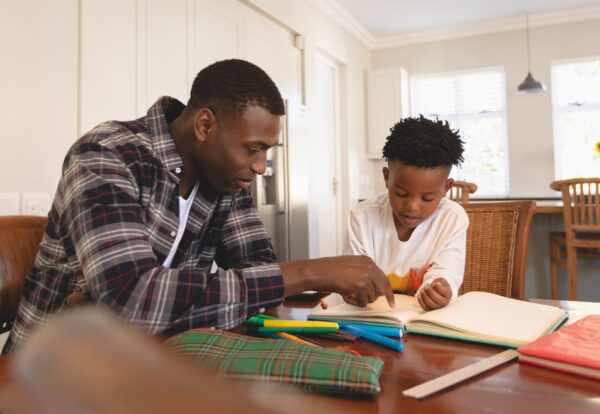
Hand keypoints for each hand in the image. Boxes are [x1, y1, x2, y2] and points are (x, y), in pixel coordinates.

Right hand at [280, 255, 394, 307]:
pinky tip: (345, 295)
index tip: (391, 301)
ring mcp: (366, 276)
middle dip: (381, 298)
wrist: (318, 272)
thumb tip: (373, 289)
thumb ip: (364, 274)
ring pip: (372, 297)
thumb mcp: (350, 266)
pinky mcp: (361, 286)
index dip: (388, 291)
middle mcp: (369, 267)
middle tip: (381, 304)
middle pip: (383, 288)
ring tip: (348, 293)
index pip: (384, 278)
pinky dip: (354, 302)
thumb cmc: (329, 270)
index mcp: (367, 261)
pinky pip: (363, 302)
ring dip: (361, 299)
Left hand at [417, 277, 451, 309]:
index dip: (438, 287)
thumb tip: (435, 285)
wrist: (435, 289)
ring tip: (422, 290)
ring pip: (431, 305)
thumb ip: (440, 281)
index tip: (435, 283)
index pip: (445, 292)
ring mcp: (437, 306)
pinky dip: (421, 302)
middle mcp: (444, 302)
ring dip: (425, 297)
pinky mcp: (430, 308)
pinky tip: (419, 295)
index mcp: (448, 294)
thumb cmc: (439, 284)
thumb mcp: (441, 280)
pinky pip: (425, 308)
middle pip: (438, 300)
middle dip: (430, 293)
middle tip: (426, 287)